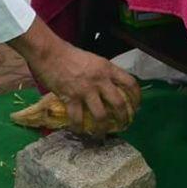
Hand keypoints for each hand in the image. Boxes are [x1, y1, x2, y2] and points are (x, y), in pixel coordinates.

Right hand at [8, 19, 140, 134]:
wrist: (49, 52)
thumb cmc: (69, 54)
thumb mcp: (93, 59)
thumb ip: (102, 73)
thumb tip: (109, 86)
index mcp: (107, 68)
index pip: (130, 83)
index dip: (137, 97)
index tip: (136, 107)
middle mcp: (100, 80)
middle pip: (119, 103)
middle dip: (123, 118)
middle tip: (123, 125)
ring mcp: (86, 90)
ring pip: (101, 115)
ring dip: (103, 129)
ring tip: (101, 135)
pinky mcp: (71, 98)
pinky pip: (77, 118)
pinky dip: (78, 128)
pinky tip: (79, 132)